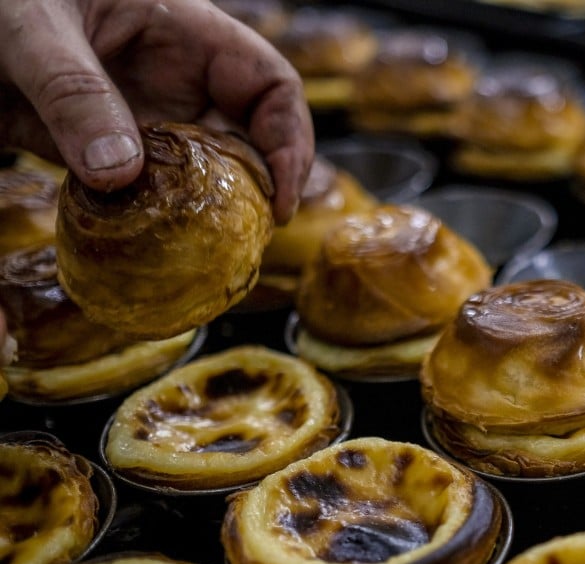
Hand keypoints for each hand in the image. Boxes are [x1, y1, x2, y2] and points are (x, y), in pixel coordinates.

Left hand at [0, 0, 312, 223]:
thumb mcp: (31, 22)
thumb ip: (73, 90)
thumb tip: (120, 173)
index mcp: (184, 34)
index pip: (270, 86)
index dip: (290, 141)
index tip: (279, 198)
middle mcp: (175, 84)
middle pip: (249, 142)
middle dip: (259, 193)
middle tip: (250, 242)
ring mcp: (144, 124)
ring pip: (203, 177)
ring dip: (211, 218)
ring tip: (211, 257)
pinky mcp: (107, 157)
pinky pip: (150, 198)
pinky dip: (158, 228)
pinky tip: (154, 253)